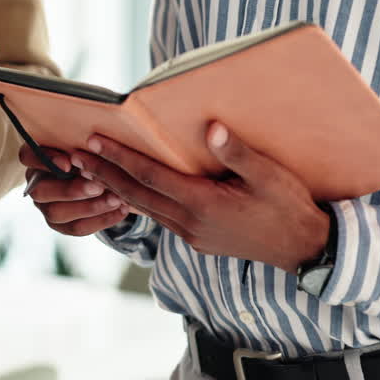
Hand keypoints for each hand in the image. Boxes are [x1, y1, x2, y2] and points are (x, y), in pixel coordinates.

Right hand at [20, 145, 130, 235]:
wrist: (104, 177)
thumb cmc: (94, 153)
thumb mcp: (87, 145)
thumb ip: (84, 146)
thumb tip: (96, 148)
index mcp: (36, 158)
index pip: (27, 157)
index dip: (45, 161)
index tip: (69, 163)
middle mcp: (36, 183)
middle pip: (39, 192)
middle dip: (71, 191)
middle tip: (99, 186)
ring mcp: (45, 207)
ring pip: (56, 214)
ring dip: (89, 207)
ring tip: (116, 199)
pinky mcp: (60, 225)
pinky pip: (76, 228)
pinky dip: (101, 220)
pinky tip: (121, 210)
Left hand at [70, 123, 330, 271]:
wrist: (304, 250)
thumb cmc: (289, 208)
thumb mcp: (270, 176)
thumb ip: (237, 154)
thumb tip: (211, 129)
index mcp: (203, 204)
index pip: (150, 176)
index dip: (120, 158)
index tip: (94, 142)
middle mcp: (189, 222)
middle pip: (135, 194)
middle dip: (103, 173)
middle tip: (75, 156)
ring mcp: (190, 234)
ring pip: (143, 208)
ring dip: (115, 189)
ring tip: (90, 171)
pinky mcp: (195, 240)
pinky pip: (157, 218)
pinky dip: (136, 202)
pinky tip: (125, 191)